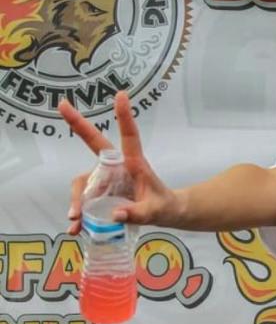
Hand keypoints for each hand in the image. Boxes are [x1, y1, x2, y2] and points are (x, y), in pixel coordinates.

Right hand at [59, 91, 179, 232]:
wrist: (165, 214)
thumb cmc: (164, 206)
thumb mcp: (157, 212)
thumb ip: (139, 213)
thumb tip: (116, 215)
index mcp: (134, 163)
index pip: (130, 136)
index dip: (125, 116)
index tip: (121, 94)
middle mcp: (116, 166)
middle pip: (93, 144)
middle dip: (78, 123)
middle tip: (62, 105)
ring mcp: (105, 179)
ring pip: (83, 182)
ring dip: (77, 199)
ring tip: (76, 220)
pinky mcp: (99, 193)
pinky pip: (83, 200)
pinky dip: (79, 214)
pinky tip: (75, 229)